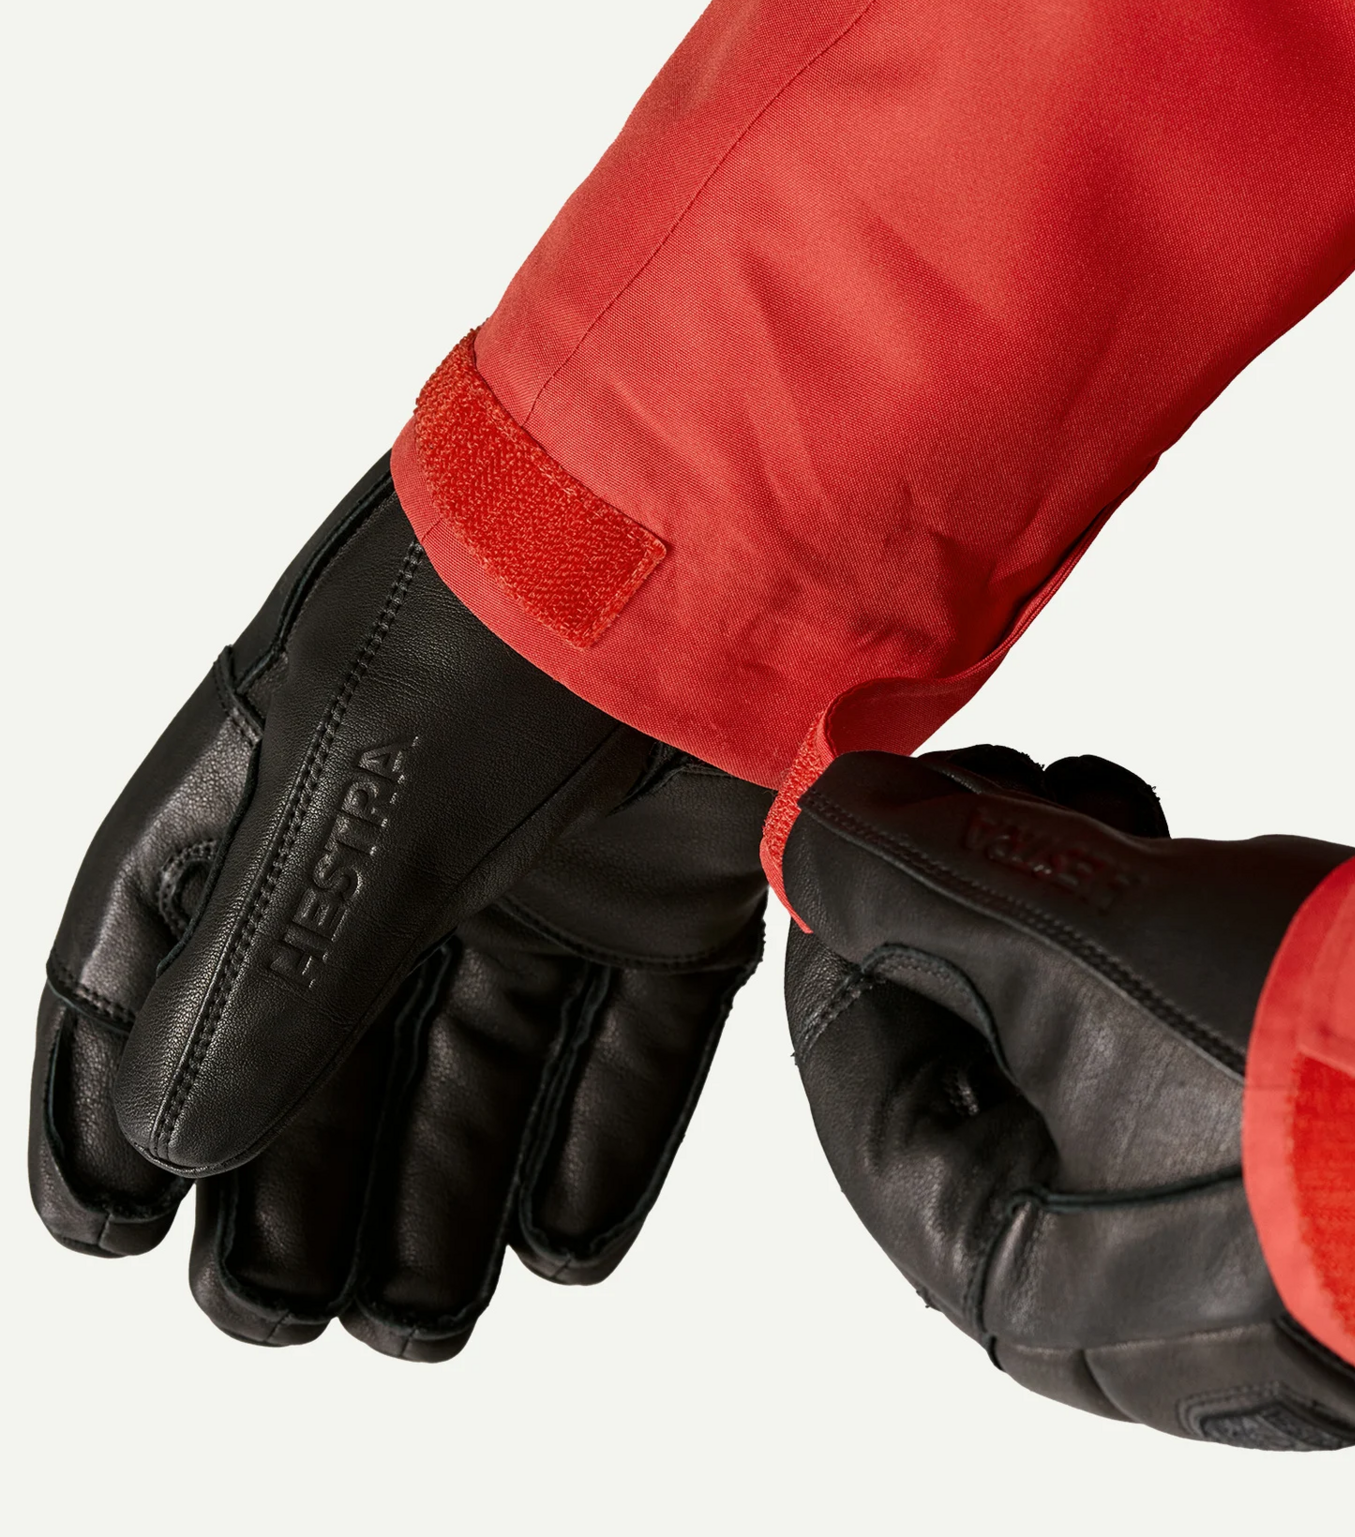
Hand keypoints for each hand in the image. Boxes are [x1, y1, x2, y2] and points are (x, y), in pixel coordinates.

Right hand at [31, 456, 770, 1358]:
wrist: (762, 520)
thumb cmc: (540, 600)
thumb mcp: (379, 777)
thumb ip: (285, 952)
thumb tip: (179, 1131)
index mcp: (293, 768)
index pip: (156, 950)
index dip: (112, 1090)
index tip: (108, 1228)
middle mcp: (416, 823)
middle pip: (321, 1038)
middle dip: (287, 1182)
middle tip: (273, 1313)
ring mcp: (557, 861)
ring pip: (477, 1062)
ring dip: (437, 1192)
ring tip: (412, 1318)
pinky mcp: (685, 885)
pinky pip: (633, 1042)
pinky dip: (599, 1143)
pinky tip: (563, 1242)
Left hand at [782, 745, 1354, 1446]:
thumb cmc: (1312, 1065)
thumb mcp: (1066, 939)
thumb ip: (907, 873)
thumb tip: (811, 824)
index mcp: (1006, 1267)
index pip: (856, 1070)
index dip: (846, 916)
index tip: (862, 809)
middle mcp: (1091, 1279)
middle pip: (961, 1045)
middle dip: (963, 885)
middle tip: (1001, 781)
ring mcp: (1191, 1229)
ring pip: (1059, 1030)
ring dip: (1052, 893)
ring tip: (1102, 803)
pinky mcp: (1275, 1166)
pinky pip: (1151, 1042)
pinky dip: (1135, 938)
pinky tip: (1166, 853)